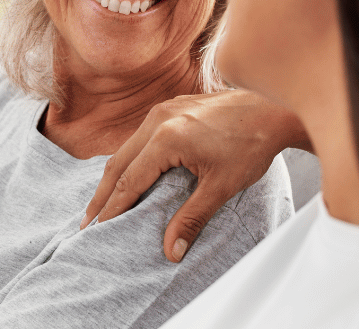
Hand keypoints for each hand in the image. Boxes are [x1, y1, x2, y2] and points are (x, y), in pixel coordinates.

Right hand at [82, 90, 306, 262]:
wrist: (271, 108)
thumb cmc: (250, 145)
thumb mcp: (221, 187)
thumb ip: (191, 218)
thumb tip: (171, 251)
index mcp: (166, 138)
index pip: (129, 180)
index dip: (112, 209)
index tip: (98, 231)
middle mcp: (158, 119)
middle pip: (118, 163)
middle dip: (102, 196)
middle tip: (87, 224)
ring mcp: (163, 110)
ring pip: (127, 148)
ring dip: (113, 176)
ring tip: (102, 204)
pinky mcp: (171, 107)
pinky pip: (140, 137)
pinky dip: (129, 159)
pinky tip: (128, 175)